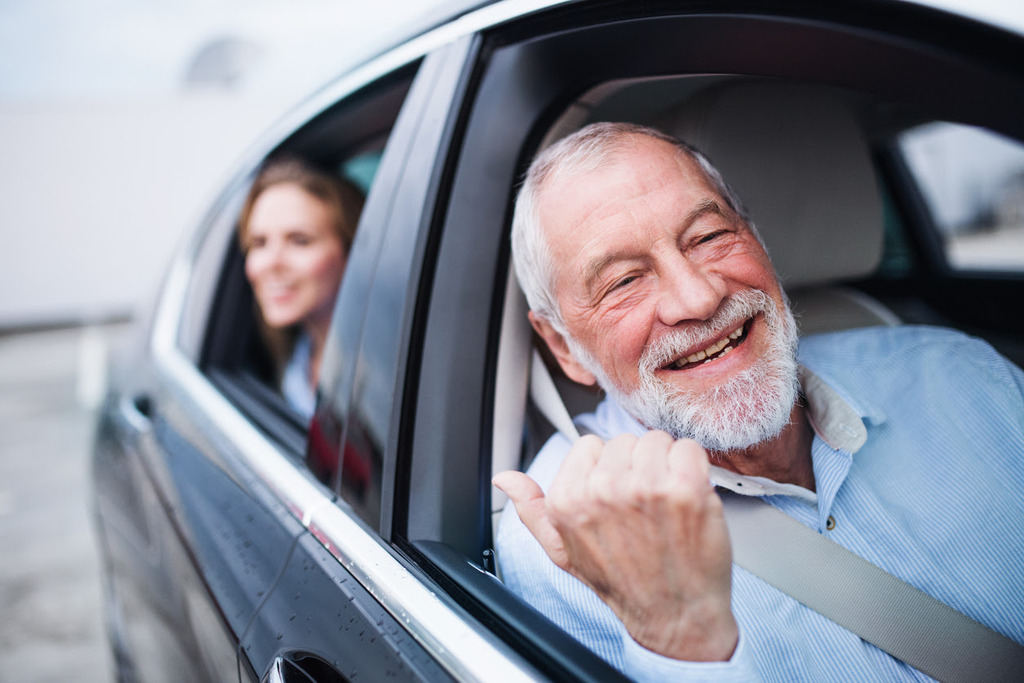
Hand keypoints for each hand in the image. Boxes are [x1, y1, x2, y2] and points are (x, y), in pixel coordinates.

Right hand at [494, 431, 737, 661]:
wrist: (675, 615)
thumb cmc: (623, 583)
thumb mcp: (563, 551)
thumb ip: (532, 509)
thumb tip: (504, 479)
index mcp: (568, 500)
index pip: (590, 446)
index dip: (607, 469)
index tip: (618, 496)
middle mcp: (603, 490)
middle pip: (624, 441)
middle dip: (637, 466)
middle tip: (645, 504)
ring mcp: (646, 487)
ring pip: (657, 441)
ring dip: (667, 465)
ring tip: (667, 503)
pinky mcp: (685, 489)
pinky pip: (688, 449)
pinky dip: (694, 468)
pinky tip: (687, 498)